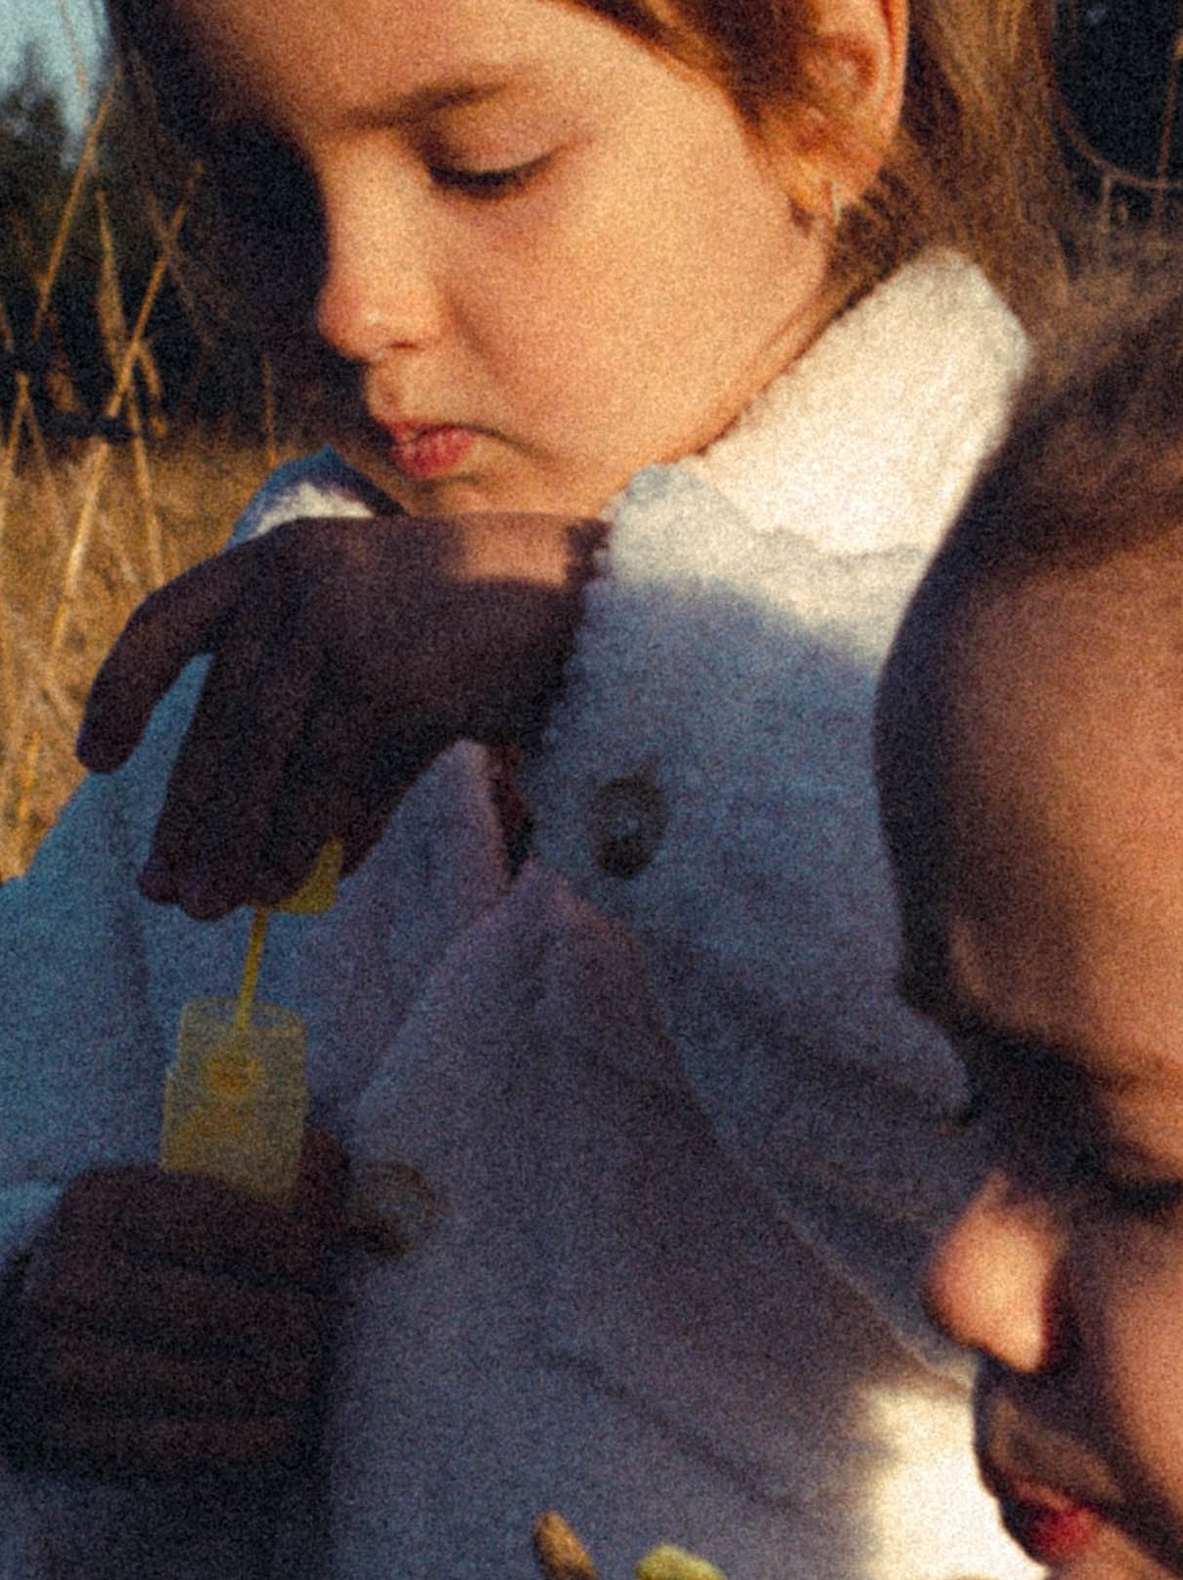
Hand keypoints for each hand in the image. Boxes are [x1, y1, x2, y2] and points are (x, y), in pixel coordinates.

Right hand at [4, 1137, 344, 1477]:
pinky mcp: (80, 1437)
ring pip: (219, 1383)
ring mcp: (67, 1365)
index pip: (221, 1224)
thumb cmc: (139, 1260)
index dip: (292, 1247)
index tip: (319, 1264)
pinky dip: (258, 1439)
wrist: (28, 1332)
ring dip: (287, 1383)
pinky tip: (285, 1424)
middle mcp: (71, 1284)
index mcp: (98, 1207)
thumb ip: (262, 1180)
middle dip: (297, 1321)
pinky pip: (196, 1447)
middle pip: (226, 1311)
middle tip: (320, 1326)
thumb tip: (325, 1153)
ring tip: (308, 1373)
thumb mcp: (176, 1204)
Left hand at [78, 512, 599, 917]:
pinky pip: (318, 775)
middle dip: (188, 811)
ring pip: (261, 753)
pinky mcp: (377, 670)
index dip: (124, 690)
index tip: (96, 759)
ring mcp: (332, 618)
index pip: (169, 622)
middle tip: (164, 886)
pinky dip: (294, 839)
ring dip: (235, 841)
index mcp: (277, 562)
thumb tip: (311, 865)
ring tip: (214, 906)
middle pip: (217, 715)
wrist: (577, 606)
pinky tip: (279, 888)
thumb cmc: (487, 647)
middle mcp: (290, 578)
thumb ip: (347, 764)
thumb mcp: (395, 693)